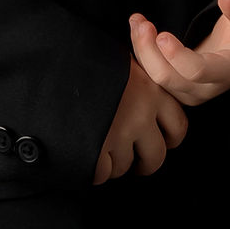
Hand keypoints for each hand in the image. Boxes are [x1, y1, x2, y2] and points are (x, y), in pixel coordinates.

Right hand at [92, 59, 187, 184]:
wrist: (51, 62)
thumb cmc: (84, 56)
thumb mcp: (119, 61)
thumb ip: (136, 82)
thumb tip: (140, 97)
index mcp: (151, 90)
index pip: (178, 126)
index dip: (169, 138)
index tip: (159, 140)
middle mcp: (140, 114)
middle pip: (156, 157)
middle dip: (144, 162)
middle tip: (133, 159)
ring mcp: (119, 134)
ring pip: (125, 166)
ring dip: (112, 161)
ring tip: (98, 144)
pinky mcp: (97, 149)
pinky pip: (101, 173)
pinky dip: (92, 168)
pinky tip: (84, 151)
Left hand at [129, 0, 229, 106]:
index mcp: (228, 70)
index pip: (198, 71)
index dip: (177, 56)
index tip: (162, 35)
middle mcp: (207, 87)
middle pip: (169, 78)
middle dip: (149, 51)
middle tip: (141, 23)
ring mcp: (189, 90)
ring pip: (157, 79)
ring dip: (142, 51)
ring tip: (136, 21)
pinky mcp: (176, 86)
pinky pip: (153, 77)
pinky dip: (141, 55)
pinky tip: (136, 32)